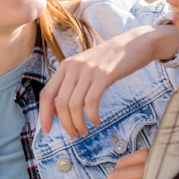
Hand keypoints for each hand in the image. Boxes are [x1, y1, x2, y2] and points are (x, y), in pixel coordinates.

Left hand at [39, 25, 178, 137]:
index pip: (47, 93)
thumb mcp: (86, 68)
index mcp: (66, 66)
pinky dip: (92, 116)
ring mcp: (88, 70)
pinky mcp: (104, 74)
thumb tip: (57, 110)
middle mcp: (74, 67)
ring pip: (74, 105)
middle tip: (74, 134)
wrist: (135, 43)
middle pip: (60, 103)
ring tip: (84, 131)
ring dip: (77, 123)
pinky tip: (96, 121)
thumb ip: (71, 85)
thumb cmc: (110, 60)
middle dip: (65, 124)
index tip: (47, 130)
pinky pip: (91, 101)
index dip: (44, 114)